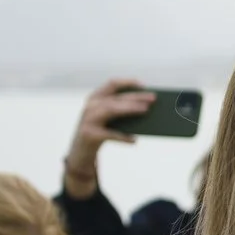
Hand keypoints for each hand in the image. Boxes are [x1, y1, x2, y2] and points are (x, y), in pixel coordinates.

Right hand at [64, 78, 156, 195]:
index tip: (144, 85)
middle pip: (116, 97)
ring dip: (130, 109)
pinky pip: (109, 134)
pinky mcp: (89, 134)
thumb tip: (147, 109)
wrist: (80, 153)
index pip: (112, 84)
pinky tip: (134, 140)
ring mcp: (88, 119)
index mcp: (95, 98)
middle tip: (153, 99)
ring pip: (111, 109)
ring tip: (146, 111)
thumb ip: (122, 112)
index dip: (128, 82)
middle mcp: (90, 106)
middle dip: (136, 97)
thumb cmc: (101, 132)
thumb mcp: (110, 120)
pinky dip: (122, 137)